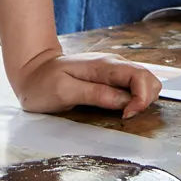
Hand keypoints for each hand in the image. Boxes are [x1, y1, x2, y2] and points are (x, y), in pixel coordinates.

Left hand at [10, 51, 162, 117]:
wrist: (31, 71)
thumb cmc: (42, 83)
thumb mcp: (64, 91)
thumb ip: (95, 94)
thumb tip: (124, 101)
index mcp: (104, 65)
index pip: (140, 76)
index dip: (142, 98)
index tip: (126, 115)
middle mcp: (113, 64)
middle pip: (149, 78)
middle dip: (146, 100)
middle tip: (125, 116)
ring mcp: (114, 70)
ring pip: (145, 82)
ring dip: (142, 100)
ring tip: (122, 113)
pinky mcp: (111, 78)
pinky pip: (134, 87)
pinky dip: (135, 99)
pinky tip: (120, 108)